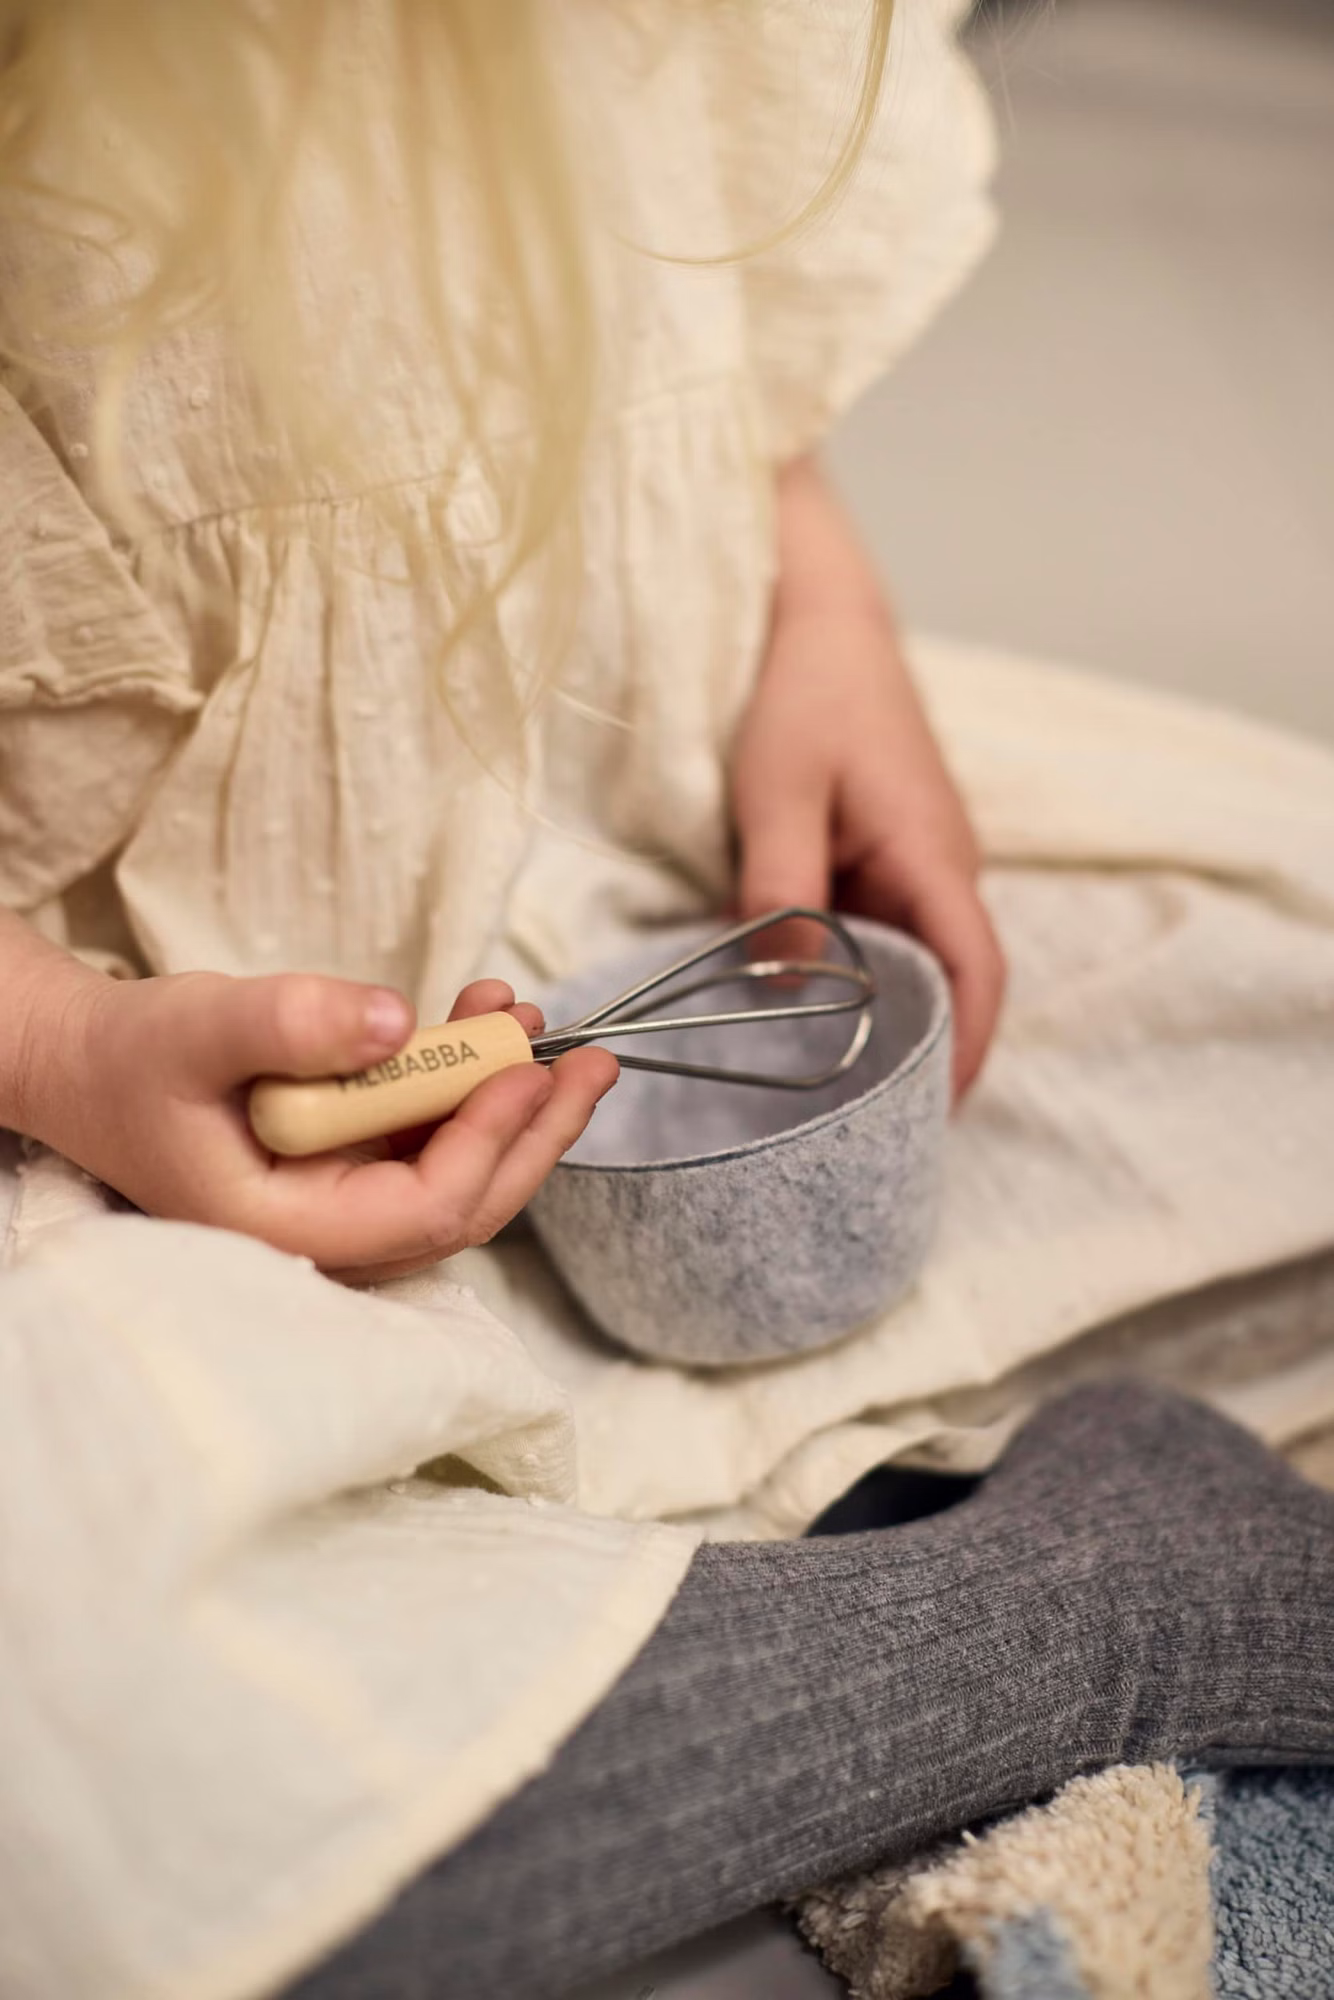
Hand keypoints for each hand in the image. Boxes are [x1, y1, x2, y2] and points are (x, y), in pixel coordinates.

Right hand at [45, 969, 616, 1281]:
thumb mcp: (201, 1024)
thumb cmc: (134, 1056)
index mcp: (288, 1231)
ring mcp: (345, 1204)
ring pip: (459, 1169)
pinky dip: (466, 1083)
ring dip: (507, 1097)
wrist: (90, 1065)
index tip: (528, 1070)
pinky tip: (482, 1018)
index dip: (488, 1143)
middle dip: (536, 1132)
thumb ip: (291, 1022)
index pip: (424, 1210)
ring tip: (526, 1016)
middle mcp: (329, 1235)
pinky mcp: (353, 1169)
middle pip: (466, 1205)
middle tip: (591, 1062)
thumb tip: (396, 1023)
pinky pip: (432, 1138)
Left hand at [730, 460, 1004, 1095]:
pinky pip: (877, 922)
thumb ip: (783, 892)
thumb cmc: (802, 694)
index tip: (928, 1116)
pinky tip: (796, 994)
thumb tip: (788, 986)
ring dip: (877, 1008)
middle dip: (916, 1050)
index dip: (962, 1052)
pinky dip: (849, 964)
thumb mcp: (777, 795)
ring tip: (824, 1075)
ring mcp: (917, 856)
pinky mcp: (885, 845)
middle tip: (859, 1119)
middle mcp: (942, 864)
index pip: (974, 976)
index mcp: (934, 856)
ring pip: (907, 954)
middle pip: (947, 980)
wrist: (818, 613)